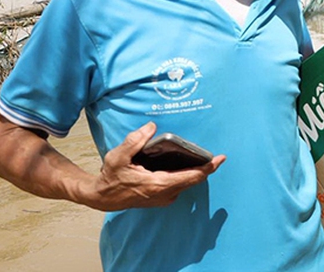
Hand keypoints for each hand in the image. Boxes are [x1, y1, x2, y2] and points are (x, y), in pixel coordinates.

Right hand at [80, 122, 225, 211]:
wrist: (102, 197)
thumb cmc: (111, 177)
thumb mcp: (118, 156)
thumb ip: (135, 140)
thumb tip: (151, 127)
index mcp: (159, 184)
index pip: (192, 176)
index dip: (208, 167)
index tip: (221, 158)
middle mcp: (165, 194)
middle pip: (194, 180)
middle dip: (206, 168)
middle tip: (216, 156)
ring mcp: (163, 198)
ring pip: (187, 183)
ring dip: (195, 172)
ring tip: (200, 158)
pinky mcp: (161, 198)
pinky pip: (180, 186)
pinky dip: (185, 176)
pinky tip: (184, 165)